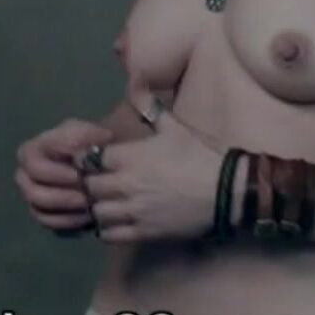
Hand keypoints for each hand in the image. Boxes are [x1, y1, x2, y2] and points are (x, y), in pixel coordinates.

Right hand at [15, 118, 112, 234]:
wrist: (106, 161)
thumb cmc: (95, 143)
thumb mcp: (91, 132)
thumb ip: (82, 138)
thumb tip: (78, 156)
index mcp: (33, 151)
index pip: (30, 162)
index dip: (52, 171)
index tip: (79, 174)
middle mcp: (28, 176)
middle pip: (31, 192)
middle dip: (60, 196)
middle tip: (86, 196)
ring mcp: (36, 197)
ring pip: (38, 211)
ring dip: (66, 211)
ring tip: (90, 207)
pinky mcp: (48, 215)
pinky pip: (51, 225)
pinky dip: (69, 222)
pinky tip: (88, 217)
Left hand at [82, 107, 223, 243]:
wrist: (224, 191)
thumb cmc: (197, 155)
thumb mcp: (173, 127)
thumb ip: (149, 106)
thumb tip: (134, 79)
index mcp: (129, 156)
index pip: (90, 158)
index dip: (90, 159)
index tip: (96, 160)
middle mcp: (125, 183)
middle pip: (89, 186)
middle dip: (91, 184)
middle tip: (100, 183)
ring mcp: (133, 210)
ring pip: (96, 213)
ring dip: (98, 208)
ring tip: (107, 204)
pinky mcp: (143, 232)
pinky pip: (110, 235)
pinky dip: (108, 230)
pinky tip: (115, 223)